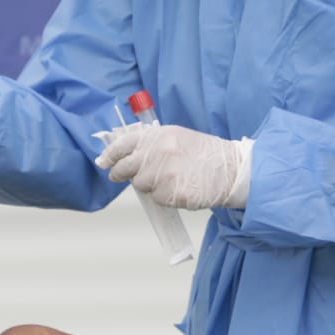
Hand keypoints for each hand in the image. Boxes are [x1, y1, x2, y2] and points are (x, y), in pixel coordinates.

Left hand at [93, 124, 252, 209]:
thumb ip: (151, 143)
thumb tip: (124, 153)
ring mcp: (165, 174)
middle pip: (125, 168)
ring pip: (141, 185)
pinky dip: (165, 197)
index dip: (110, 154)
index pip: (124, 144)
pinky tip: (179, 189)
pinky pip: (157, 199)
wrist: (231, 170)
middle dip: (120, 173)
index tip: (104, 161)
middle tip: (119, 176)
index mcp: (159, 135)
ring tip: (170, 179)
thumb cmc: (205, 154)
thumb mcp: (177, 137)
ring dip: (150, 186)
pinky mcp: (172, 193)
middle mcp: (159, 152)